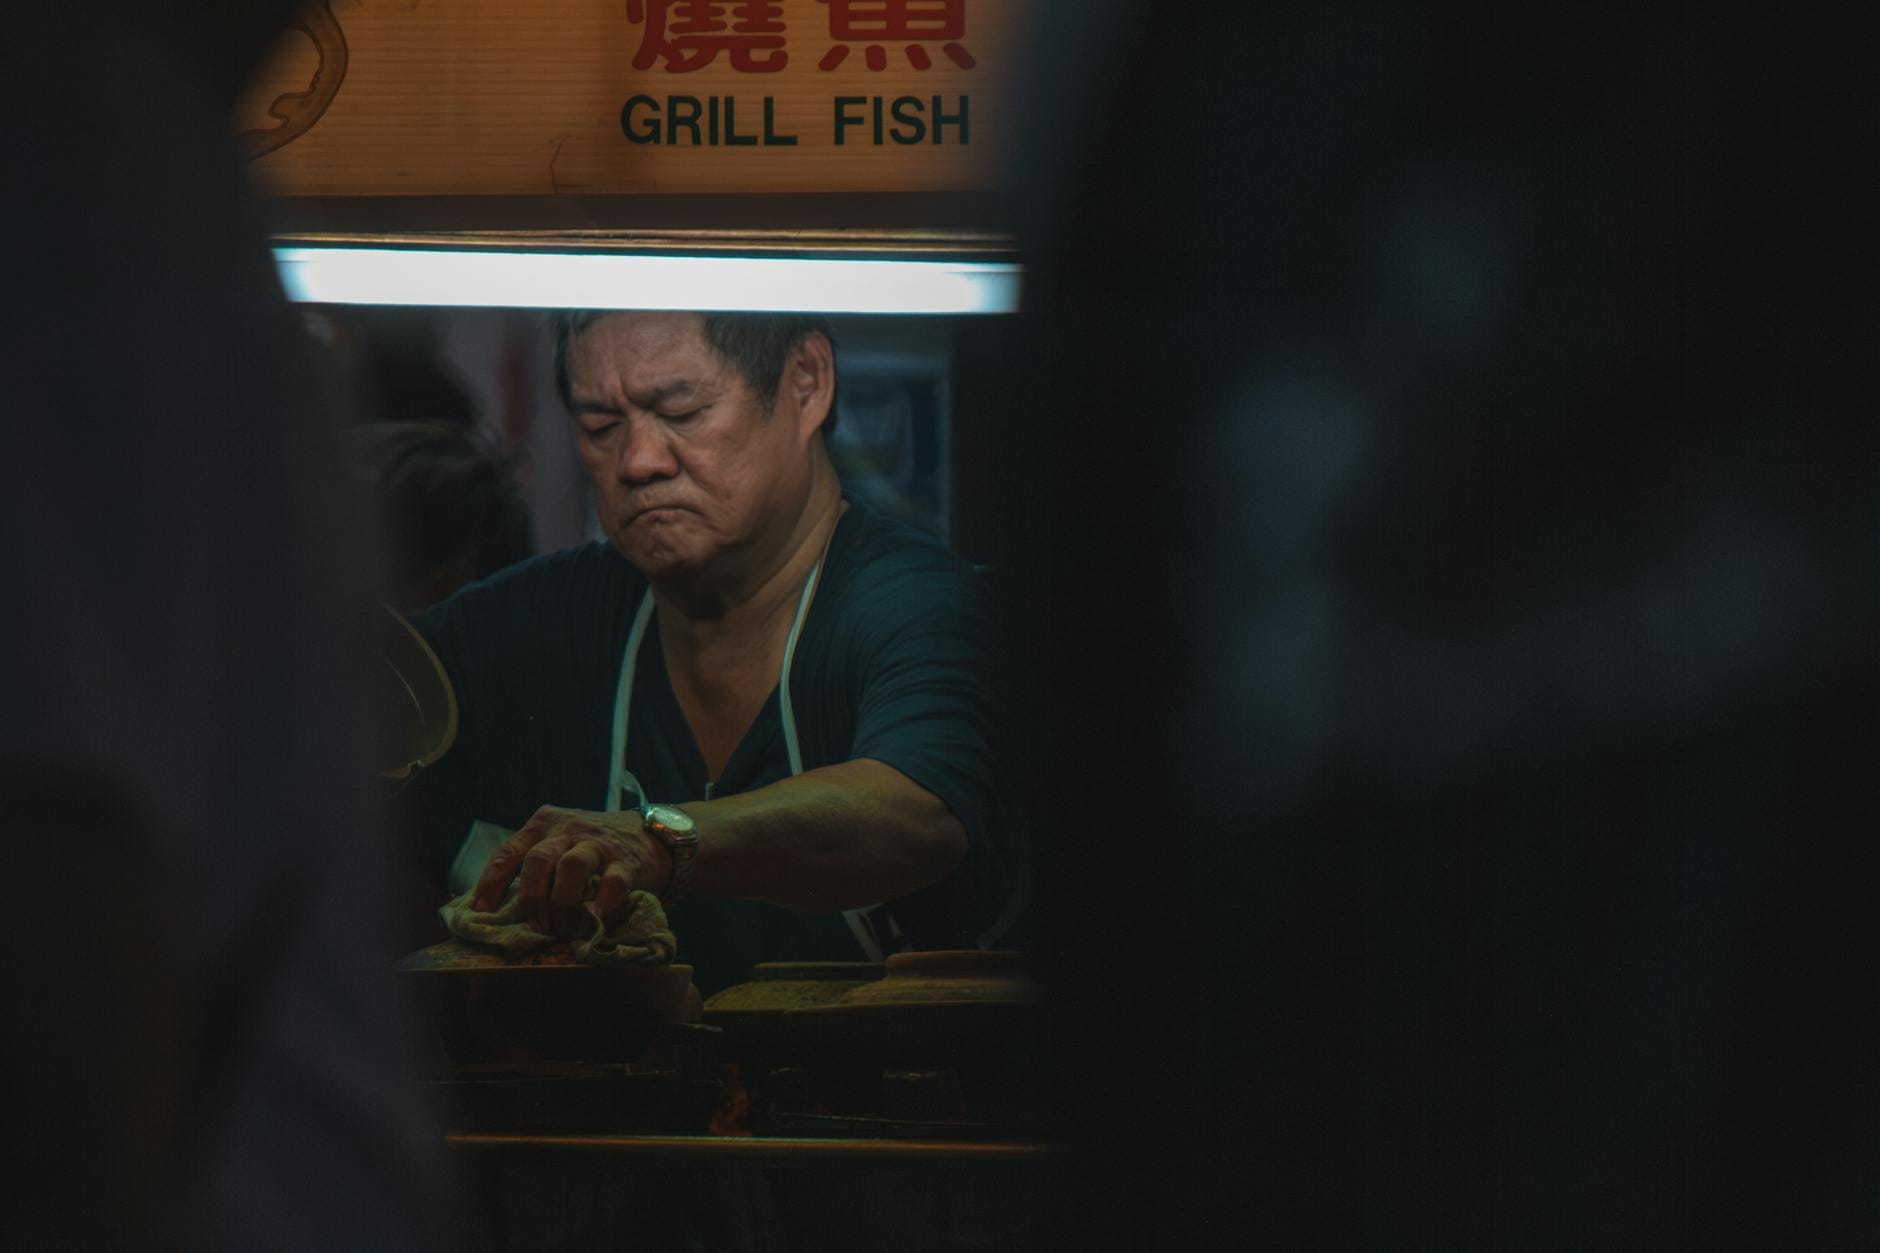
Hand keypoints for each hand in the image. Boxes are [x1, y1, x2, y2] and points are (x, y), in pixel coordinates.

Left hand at [471, 805, 673, 936]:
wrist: (649, 835)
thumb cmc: (590, 848)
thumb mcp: (558, 843)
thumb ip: (533, 866)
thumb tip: (496, 909)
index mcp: (543, 825)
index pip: (508, 853)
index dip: (491, 884)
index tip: (483, 911)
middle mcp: (568, 829)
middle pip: (538, 861)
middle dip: (532, 899)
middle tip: (535, 926)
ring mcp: (598, 844)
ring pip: (572, 866)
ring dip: (563, 902)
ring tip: (564, 927)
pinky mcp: (627, 862)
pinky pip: (612, 883)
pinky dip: (601, 905)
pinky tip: (595, 920)